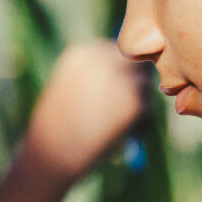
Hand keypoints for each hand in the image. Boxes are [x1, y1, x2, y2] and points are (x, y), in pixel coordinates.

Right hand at [20, 40, 148, 182]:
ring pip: (144, 85)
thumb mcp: (71, 90)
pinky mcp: (136, 102)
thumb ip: (98, 78)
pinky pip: (148, 107)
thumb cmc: (57, 127)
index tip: (110, 91)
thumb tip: (134, 77)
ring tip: (111, 126)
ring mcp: (122, 79)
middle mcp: (104, 59)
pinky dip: (138, 122)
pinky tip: (115, 135)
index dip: (117, 71)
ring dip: (136, 102)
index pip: (115, 50)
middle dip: (135, 79)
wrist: (54, 152)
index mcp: (83, 53)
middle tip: (129, 103)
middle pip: (135, 61)